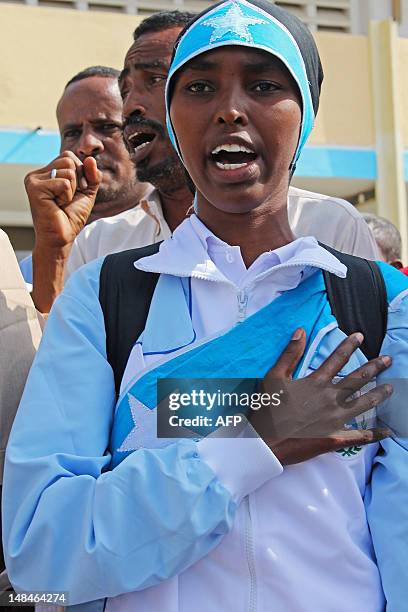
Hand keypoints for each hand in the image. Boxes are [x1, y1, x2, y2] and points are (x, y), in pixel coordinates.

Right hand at [25, 151, 101, 249]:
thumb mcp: (87, 191)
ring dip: (72, 190)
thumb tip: (91, 158)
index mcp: (48, 172)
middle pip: (68, 159)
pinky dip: (67, 196)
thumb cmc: (72, 216)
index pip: (69, 157)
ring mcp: (34, 179)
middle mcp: (39, 174)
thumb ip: (92, 174)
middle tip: (68, 198)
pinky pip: (64, 183)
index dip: (81, 173)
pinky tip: (57, 205)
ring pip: (68, 170)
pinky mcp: (34, 187)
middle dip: (78, 180)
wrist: (62, 236)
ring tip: (61, 202)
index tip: (75, 192)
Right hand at [250, 330, 392, 464]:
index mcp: (315, 383)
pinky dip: (374, 434)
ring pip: (363, 404)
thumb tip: (301, 330)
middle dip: (374, 368)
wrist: (265, 441)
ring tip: (390, 388)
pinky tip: (387, 431)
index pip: (337, 359)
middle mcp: (330, 398)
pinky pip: (359, 436)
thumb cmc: (267, 409)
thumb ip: (289, 353)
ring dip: (379, 395)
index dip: (349, 346)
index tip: (360, 336)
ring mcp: (334, 419)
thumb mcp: (274, 377)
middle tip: (388, 360)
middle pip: (357, 379)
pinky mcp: (335, 438)